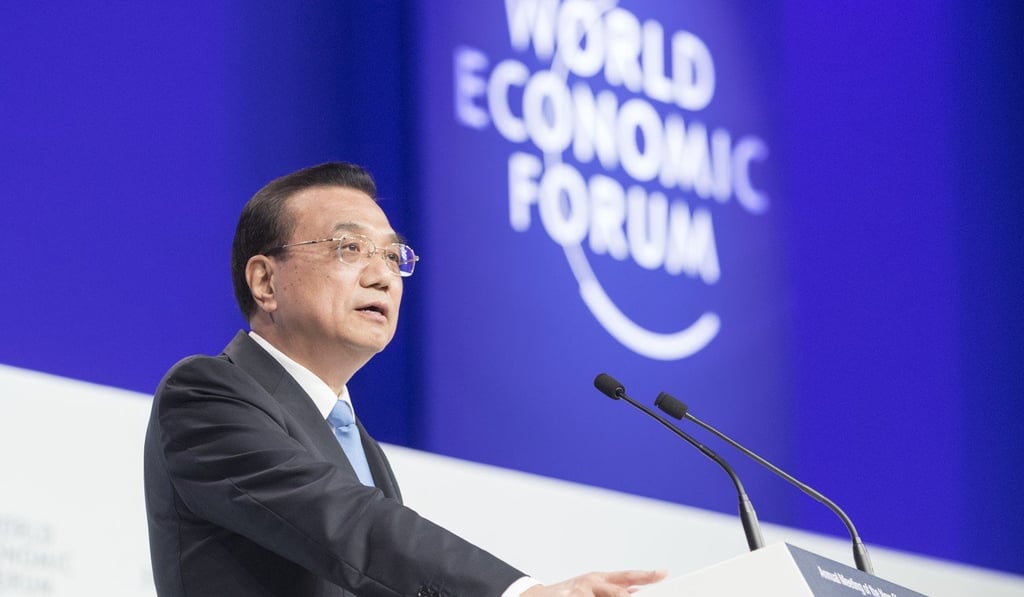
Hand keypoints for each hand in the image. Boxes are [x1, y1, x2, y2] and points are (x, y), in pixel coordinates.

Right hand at [522, 569, 667, 595]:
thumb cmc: (570, 593)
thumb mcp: (593, 588)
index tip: (663, 573)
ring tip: (594, 595)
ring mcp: (579, 590)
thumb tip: (637, 592)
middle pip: (617, 591)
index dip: (646, 575)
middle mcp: (591, 582)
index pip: (628, 575)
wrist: (535, 596)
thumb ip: (614, 590)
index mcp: (600, 578)